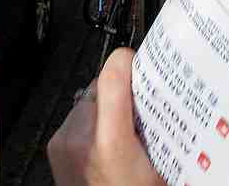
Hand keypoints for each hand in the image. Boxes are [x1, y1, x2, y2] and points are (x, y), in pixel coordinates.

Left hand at [48, 49, 163, 185]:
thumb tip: (173, 97)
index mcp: (112, 144)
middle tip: (143, 107)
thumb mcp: (165, 167)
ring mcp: (65, 141)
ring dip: (105, 110)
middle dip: (122, 94)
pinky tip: (105, 143)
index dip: (126, 62)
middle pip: (101, 87)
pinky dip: (90, 124)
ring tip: (125, 132)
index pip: (112, 78)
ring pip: (87, 102)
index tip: (138, 60)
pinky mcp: (55, 146)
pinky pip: (75, 119)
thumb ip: (162, 131)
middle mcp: (82, 138)